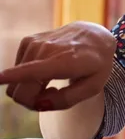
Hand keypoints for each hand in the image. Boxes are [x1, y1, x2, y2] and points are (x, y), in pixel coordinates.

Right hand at [0, 21, 115, 111]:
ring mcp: (35, 43)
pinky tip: (46, 70)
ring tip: (54, 79)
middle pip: (20, 89)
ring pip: (16, 82)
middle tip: (53, 95)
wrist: (96, 36)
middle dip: (31, 100)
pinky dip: (28, 75)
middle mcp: (47, 49)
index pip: (34, 70)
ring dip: (32, 87)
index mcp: (65, 61)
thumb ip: (65, 100)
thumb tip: (38, 103)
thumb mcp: (92, 88)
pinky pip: (17, 71)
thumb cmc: (96, 64)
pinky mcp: (28, 41)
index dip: (14, 77)